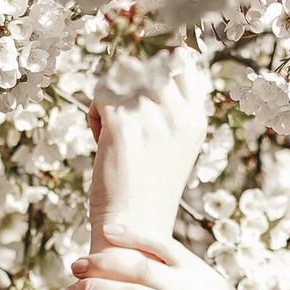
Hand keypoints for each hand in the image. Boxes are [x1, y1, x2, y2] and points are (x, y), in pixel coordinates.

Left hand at [87, 50, 211, 252]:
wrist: (134, 229)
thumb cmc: (148, 190)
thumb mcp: (174, 145)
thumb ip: (168, 110)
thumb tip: (147, 69)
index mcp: (195, 119)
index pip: (180, 62)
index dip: (156, 60)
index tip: (139, 77)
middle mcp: (177, 114)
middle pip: (145, 65)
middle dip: (126, 82)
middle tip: (120, 115)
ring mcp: (151, 118)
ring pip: (119, 78)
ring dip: (108, 98)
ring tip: (110, 130)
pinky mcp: (122, 126)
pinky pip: (100, 95)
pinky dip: (94, 113)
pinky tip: (99, 138)